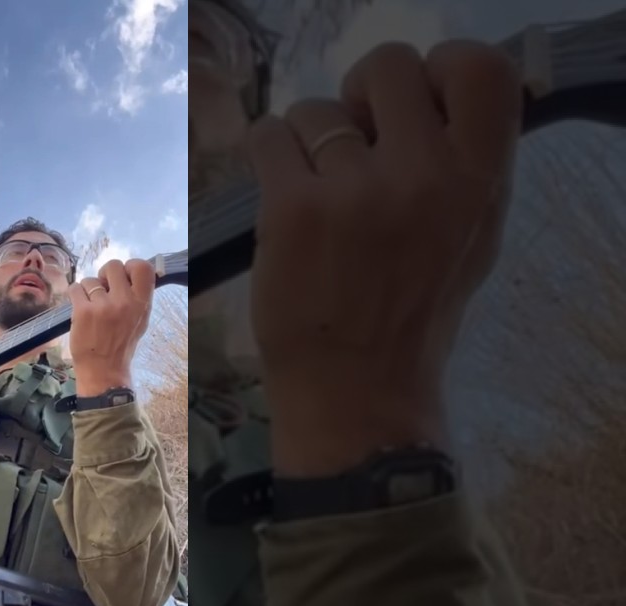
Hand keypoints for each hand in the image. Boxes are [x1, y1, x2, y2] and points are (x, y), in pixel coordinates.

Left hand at [69, 259, 155, 395]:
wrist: (103, 371)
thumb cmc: (121, 345)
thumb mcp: (139, 320)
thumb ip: (137, 297)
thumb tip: (129, 273)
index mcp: (142, 303)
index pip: (142, 267)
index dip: (129, 266)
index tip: (121, 277)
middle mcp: (124, 302)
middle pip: (112, 266)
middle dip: (104, 276)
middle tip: (102, 291)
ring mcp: (103, 306)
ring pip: (90, 279)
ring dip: (87, 290)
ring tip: (90, 307)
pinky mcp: (83, 311)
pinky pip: (75, 288)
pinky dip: (75, 296)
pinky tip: (80, 308)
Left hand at [246, 40, 520, 474]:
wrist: (357, 392)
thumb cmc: (412, 316)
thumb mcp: (470, 237)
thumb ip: (462, 167)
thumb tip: (432, 104)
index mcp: (480, 181)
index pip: (479, 69)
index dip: (437, 73)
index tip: (409, 109)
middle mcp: (423, 174)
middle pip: (386, 70)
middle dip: (361, 101)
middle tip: (351, 147)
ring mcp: (355, 188)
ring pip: (315, 110)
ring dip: (307, 143)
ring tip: (315, 194)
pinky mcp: (293, 206)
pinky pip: (268, 136)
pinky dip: (268, 156)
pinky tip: (281, 194)